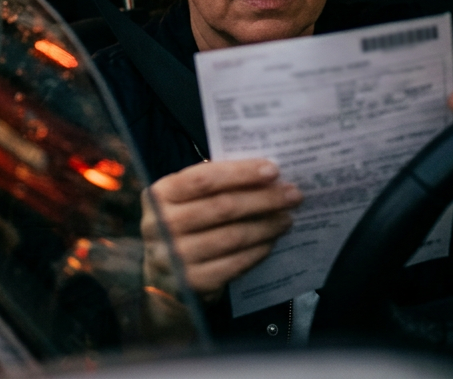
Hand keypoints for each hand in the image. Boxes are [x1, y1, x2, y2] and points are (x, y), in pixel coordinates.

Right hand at [141, 159, 301, 301]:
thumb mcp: (185, 200)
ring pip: (232, 236)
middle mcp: (162, 225)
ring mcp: (175, 257)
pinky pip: (234, 263)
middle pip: (223, 207)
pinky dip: (257, 251)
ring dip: (266, 226)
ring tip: (286, 219)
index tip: (273, 170)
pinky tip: (270, 242)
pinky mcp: (192, 282)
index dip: (240, 173)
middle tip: (292, 195)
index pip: (203, 179)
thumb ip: (214, 186)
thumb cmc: (184, 226)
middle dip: (264, 199)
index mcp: (159, 194)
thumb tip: (265, 176)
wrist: (164, 277)